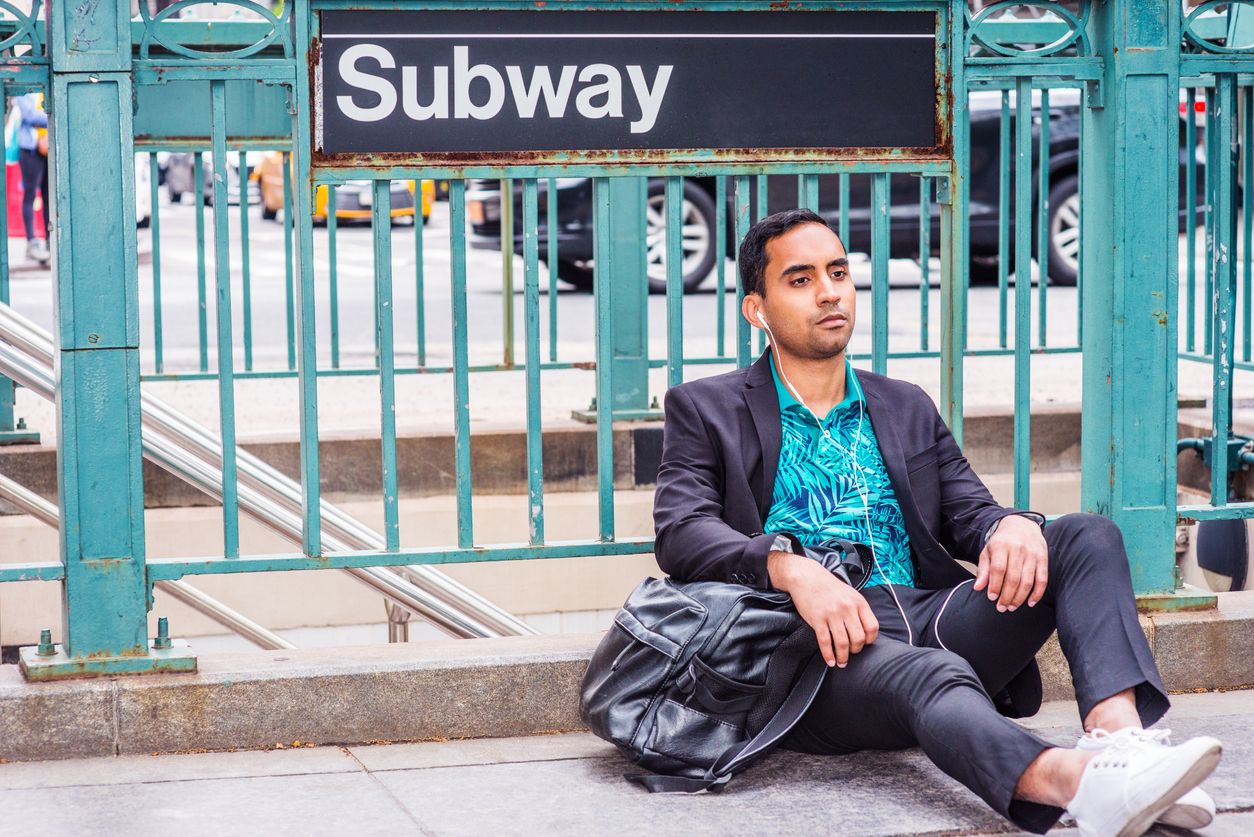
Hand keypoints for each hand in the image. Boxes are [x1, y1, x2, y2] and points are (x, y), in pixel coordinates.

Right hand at [767, 550, 877, 667]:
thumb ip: (859, 610)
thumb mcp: (851, 594)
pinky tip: (830, 660)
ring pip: (842, 643)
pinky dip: (828, 655)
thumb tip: (866, 632)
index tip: (864, 644)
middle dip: (856, 650)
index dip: (870, 640)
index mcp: (858, 602)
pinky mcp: (817, 619)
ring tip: (842, 662)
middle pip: (858, 638)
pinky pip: (825, 642)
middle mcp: (847, 608)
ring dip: (843, 657)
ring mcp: (832, 614)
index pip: (872, 628)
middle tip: (851, 652)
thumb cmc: (829, 587)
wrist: (807, 577)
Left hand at [974, 515, 1048, 611]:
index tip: (992, 598)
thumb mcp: (988, 551)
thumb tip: (978, 587)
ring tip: (1012, 606)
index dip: (995, 585)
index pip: (998, 569)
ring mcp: (1032, 554)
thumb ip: (983, 569)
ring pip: (1027, 581)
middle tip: (1002, 607)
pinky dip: (1037, 593)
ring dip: (1020, 597)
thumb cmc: (1002, 542)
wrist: (1022, 525)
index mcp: (1001, 546)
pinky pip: (1042, 580)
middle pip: (1013, 578)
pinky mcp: (1043, 559)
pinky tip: (1030, 602)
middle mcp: (1017, 549)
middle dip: (1007, 596)